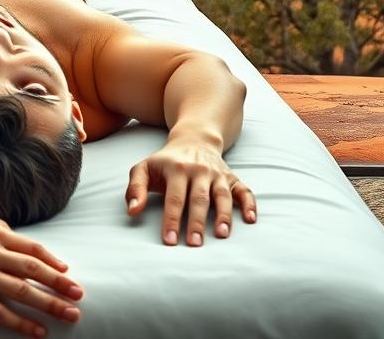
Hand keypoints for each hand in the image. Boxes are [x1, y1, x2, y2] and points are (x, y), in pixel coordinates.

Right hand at [0, 207, 83, 335]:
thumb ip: (13, 240)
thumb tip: (46, 259)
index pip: (34, 251)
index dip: (56, 265)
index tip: (73, 280)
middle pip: (32, 271)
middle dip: (59, 286)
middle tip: (79, 299)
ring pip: (19, 291)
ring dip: (46, 305)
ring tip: (68, 315)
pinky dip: (20, 322)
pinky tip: (37, 330)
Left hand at [125, 137, 257, 245]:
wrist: (193, 139)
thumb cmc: (165, 162)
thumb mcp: (144, 168)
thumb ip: (135, 188)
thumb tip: (132, 212)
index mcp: (176, 169)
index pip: (174, 198)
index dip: (171, 219)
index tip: (169, 241)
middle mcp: (198, 170)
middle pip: (198, 199)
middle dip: (196, 222)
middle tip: (194, 244)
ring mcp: (217, 174)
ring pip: (222, 195)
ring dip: (223, 215)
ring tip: (221, 235)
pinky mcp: (231, 178)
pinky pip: (244, 191)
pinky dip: (250, 204)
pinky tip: (251, 220)